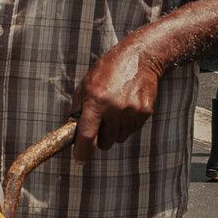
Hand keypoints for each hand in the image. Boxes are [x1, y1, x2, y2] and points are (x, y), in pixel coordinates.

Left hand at [72, 38, 162, 165]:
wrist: (139, 58)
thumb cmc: (108, 69)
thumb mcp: (86, 83)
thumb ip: (78, 106)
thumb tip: (72, 128)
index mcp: (96, 100)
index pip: (87, 135)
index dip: (82, 150)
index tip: (80, 159)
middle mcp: (114, 108)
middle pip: (105, 142)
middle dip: (100, 138)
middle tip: (101, 123)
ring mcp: (131, 111)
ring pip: (119, 138)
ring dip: (115, 131)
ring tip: (115, 111)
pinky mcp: (145, 112)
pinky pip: (132, 130)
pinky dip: (127, 125)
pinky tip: (126, 108)